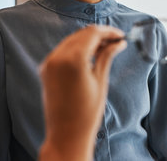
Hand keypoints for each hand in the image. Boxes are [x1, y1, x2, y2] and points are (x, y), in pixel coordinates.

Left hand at [39, 25, 126, 160]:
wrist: (66, 134)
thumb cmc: (87, 112)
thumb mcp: (101, 80)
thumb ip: (107, 56)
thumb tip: (118, 42)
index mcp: (73, 59)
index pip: (93, 33)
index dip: (109, 32)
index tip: (121, 36)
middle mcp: (57, 57)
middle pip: (82, 34)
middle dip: (100, 35)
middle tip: (116, 41)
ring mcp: (49, 63)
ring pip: (72, 40)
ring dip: (88, 40)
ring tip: (106, 48)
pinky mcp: (45, 69)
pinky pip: (63, 50)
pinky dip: (77, 48)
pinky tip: (90, 54)